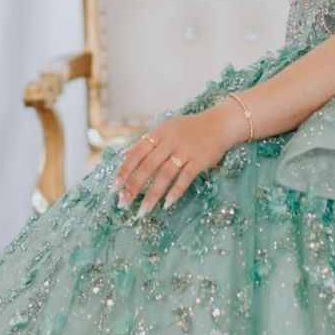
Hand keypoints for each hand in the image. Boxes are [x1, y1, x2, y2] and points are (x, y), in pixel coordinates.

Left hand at [111, 106, 243, 214]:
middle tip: (123, 203)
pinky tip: (167, 204)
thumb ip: (145, 141)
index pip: (137, 152)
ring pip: (165, 174)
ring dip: (153, 194)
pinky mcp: (200, 160)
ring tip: (143, 211)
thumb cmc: (190, 129)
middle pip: (148, 165)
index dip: (124, 170)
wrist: (220, 123)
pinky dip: (176, 191)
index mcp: (159, 133)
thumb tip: (123, 154)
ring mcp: (185, 151)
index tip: (114, 187)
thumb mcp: (166, 129)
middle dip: (134, 185)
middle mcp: (170, 141)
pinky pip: (186, 177)